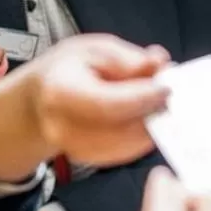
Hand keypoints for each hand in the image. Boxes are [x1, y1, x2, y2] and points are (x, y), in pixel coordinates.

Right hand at [21, 35, 169, 164]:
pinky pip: (126, 151)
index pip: (108, 103)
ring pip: (129, 144)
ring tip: (157, 101)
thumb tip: (160, 64)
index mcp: (60, 93)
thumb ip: (128, 58)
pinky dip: (142, 135)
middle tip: (170, 93)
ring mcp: (76, 150)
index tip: (166, 86)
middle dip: (153, 111)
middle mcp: (64, 128)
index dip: (143, 97)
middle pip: (122, 128)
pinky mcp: (91, 160)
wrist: (40, 101)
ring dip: (151, 123)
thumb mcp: (94, 49)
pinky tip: (146, 116)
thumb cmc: (67, 71)